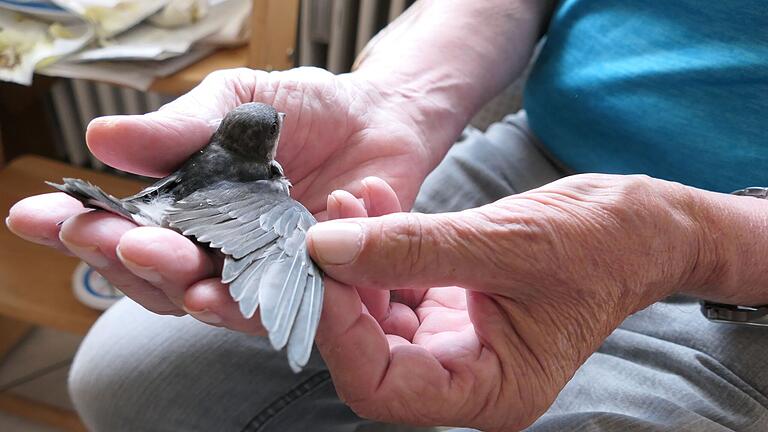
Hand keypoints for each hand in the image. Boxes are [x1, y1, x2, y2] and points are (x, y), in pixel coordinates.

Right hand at [6, 67, 440, 325]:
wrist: (381, 116)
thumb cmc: (304, 108)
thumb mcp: (235, 103)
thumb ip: (180, 129)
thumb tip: (101, 138)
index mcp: (187, 208)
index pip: (123, 230)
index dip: (80, 228)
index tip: (38, 217)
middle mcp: (218, 250)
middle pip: (160, 278)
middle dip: (132, 263)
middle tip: (118, 242)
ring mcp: (265, 272)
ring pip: (216, 303)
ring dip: (191, 293)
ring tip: (177, 275)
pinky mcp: (316, 286)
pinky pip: (287, 305)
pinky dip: (265, 300)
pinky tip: (243, 288)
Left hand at [309, 174, 707, 430]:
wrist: (639, 228)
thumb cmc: (599, 245)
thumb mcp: (504, 243)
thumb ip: (413, 248)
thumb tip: (327, 246)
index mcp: (490, 390)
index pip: (383, 385)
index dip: (341, 332)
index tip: (320, 268)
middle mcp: (466, 376)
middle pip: (371, 353)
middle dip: (342, 290)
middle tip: (321, 230)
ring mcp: (456, 342)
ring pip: (378, 314)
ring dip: (356, 259)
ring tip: (347, 203)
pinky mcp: (452, 306)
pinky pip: (398, 283)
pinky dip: (380, 244)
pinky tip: (370, 202)